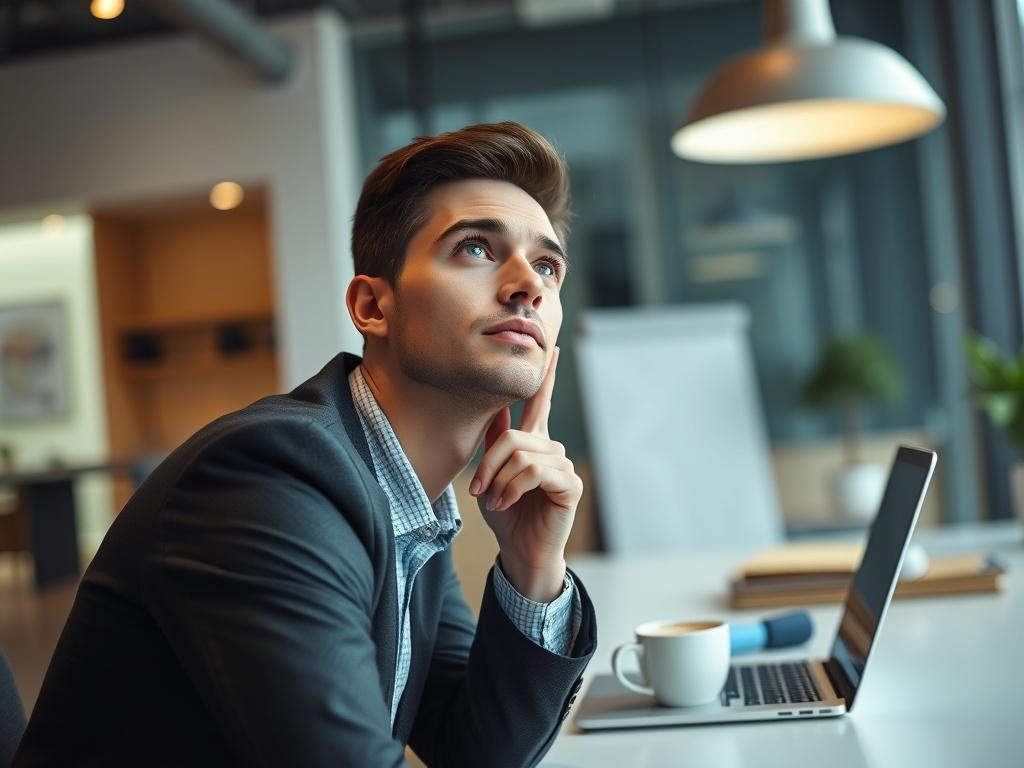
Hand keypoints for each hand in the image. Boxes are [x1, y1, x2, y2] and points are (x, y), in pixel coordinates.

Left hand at [470, 347, 581, 601]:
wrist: (520, 551)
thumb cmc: (507, 515)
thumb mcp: (492, 475)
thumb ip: (496, 442)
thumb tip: (495, 409)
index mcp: (535, 443)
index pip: (541, 403)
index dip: (546, 377)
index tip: (551, 349)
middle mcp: (552, 449)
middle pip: (514, 436)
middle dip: (489, 464)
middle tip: (477, 490)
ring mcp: (563, 465)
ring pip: (522, 454)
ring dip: (499, 480)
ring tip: (493, 501)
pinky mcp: (569, 484)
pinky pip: (534, 472)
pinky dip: (512, 488)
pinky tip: (506, 503)